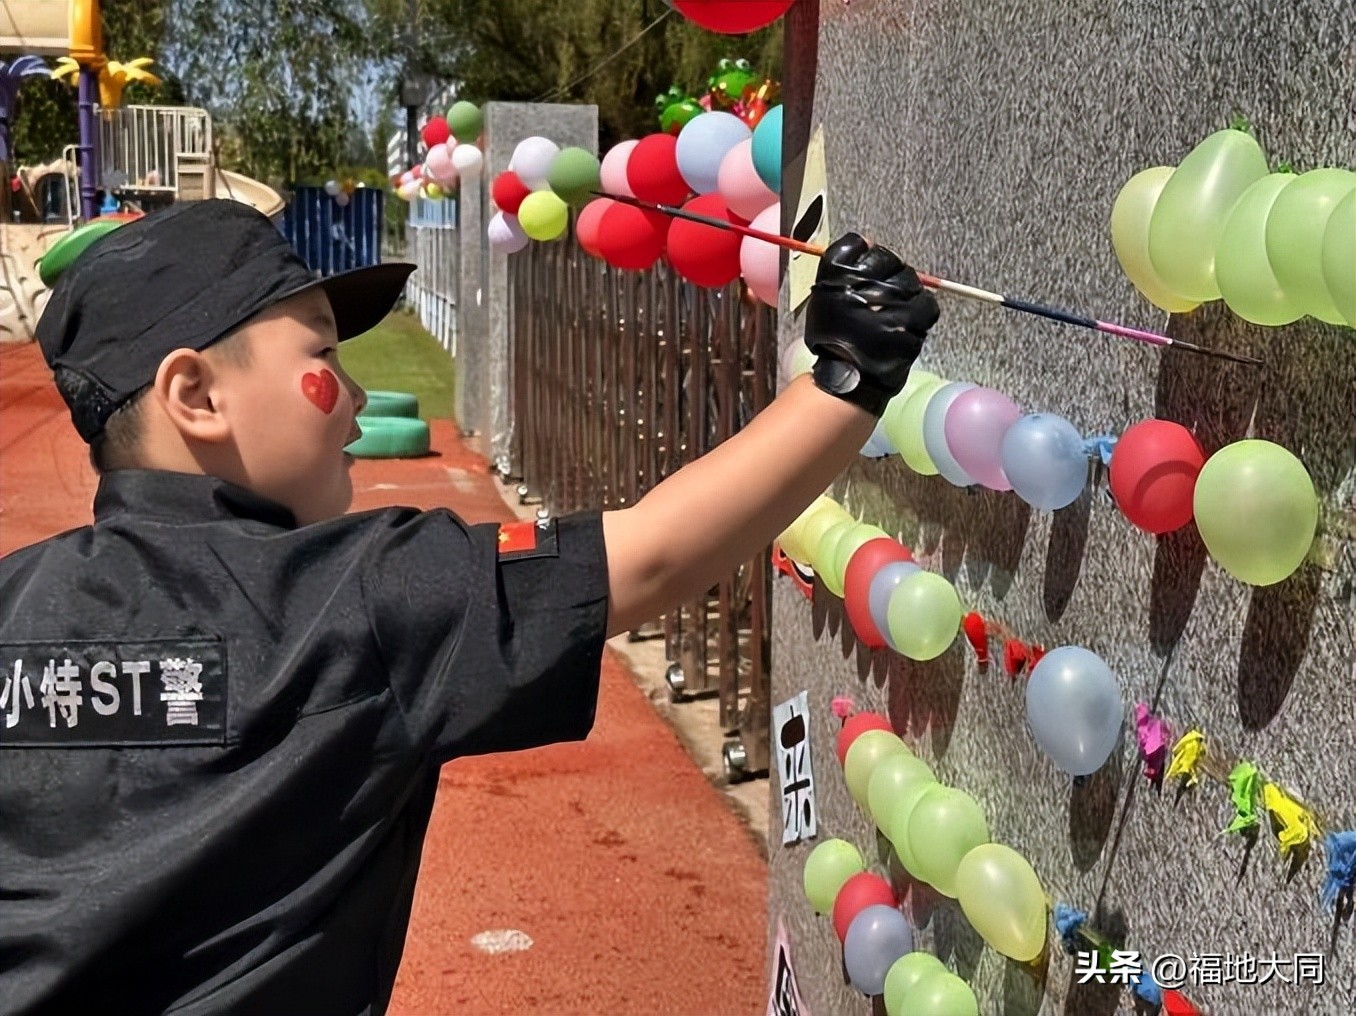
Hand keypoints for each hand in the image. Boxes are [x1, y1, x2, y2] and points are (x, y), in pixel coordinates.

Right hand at [802, 233, 939, 415]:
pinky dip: (921, 309)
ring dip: (906, 291)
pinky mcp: (911, 325)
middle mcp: (864, 288)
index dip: (867, 257)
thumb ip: (841, 264)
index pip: (858, 244)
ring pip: (910, 281)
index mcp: (839, 278)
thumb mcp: (824, 296)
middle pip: (890, 261)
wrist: (849, 376)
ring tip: (895, 309)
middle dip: (890, 274)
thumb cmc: (835, 336)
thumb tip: (867, 240)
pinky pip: (926, 305)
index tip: (866, 274)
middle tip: (881, 295)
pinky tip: (910, 319)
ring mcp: (891, 306)